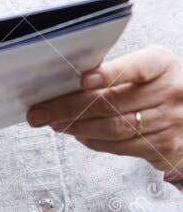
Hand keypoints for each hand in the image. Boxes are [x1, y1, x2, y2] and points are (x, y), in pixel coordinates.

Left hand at [27, 45, 182, 182]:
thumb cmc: (161, 86)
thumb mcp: (150, 69)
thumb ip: (119, 72)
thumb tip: (68, 82)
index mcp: (163, 64)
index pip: (137, 67)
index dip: (109, 74)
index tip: (83, 80)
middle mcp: (172, 92)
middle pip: (113, 102)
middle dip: (71, 107)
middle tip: (42, 111)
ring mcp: (171, 122)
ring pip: (114, 128)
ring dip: (77, 127)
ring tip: (54, 123)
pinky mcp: (166, 148)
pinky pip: (122, 147)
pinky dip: (95, 142)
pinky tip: (78, 135)